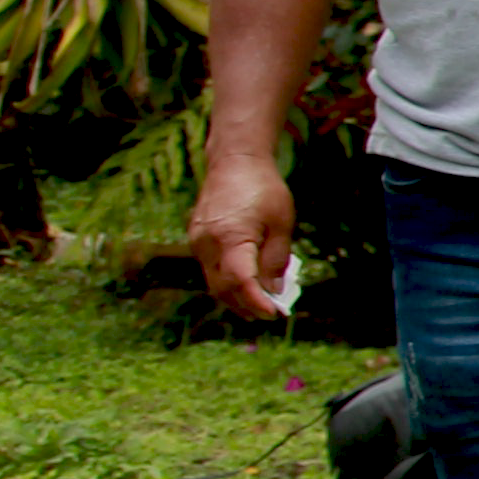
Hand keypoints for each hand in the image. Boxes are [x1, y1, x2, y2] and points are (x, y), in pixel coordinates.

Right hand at [190, 153, 300, 322]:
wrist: (234, 162)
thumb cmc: (263, 189)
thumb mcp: (281, 223)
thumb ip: (276, 259)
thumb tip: (273, 291)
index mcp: (230, 237)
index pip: (239, 280)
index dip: (256, 301)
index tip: (273, 314)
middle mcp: (207, 243)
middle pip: (222, 287)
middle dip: (245, 306)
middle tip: (269, 316)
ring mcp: (198, 241)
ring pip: (213, 281)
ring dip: (234, 298)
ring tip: (259, 307)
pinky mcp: (197, 239)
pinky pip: (210, 268)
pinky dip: (227, 281)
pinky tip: (245, 286)